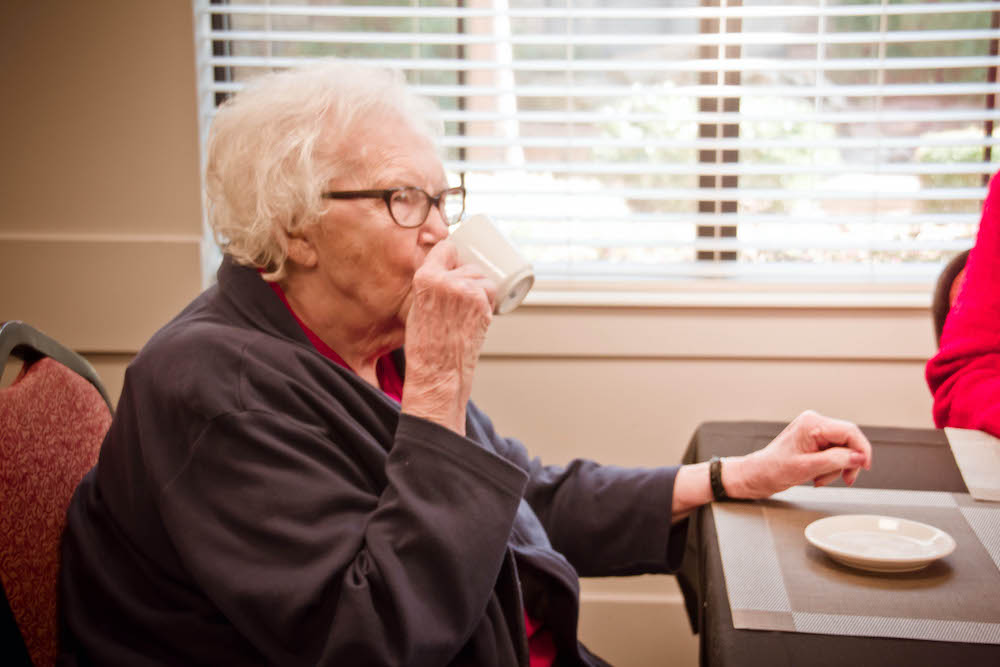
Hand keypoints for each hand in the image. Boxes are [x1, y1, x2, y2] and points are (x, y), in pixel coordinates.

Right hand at [400, 240, 496, 434]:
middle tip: (460, 305)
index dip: (452, 258)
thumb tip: (452, 270)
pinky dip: (488, 303)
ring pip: (482, 277)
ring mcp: (465, 289)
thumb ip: (431, 285)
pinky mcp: (481, 301)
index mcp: (424, 277)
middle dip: (468, 280)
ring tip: (467, 314)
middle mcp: (445, 279)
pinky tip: (477, 317)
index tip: (455, 266)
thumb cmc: (426, 345)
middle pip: (468, 264)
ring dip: (480, 291)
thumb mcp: (417, 306)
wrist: (438, 370)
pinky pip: (491, 291)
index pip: (446, 248)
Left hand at [725, 410, 872, 499]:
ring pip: (842, 450)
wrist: (757, 475)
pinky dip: (829, 468)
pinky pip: (833, 454)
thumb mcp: (808, 467)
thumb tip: (859, 457)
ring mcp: (814, 432)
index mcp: (812, 423)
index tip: (865, 466)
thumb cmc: (773, 470)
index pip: (849, 431)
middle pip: (848, 441)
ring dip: (836, 468)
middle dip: (846, 463)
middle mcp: (814, 423)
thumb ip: (836, 460)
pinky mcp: (813, 441)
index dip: (862, 449)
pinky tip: (817, 476)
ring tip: (819, 479)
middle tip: (845, 479)